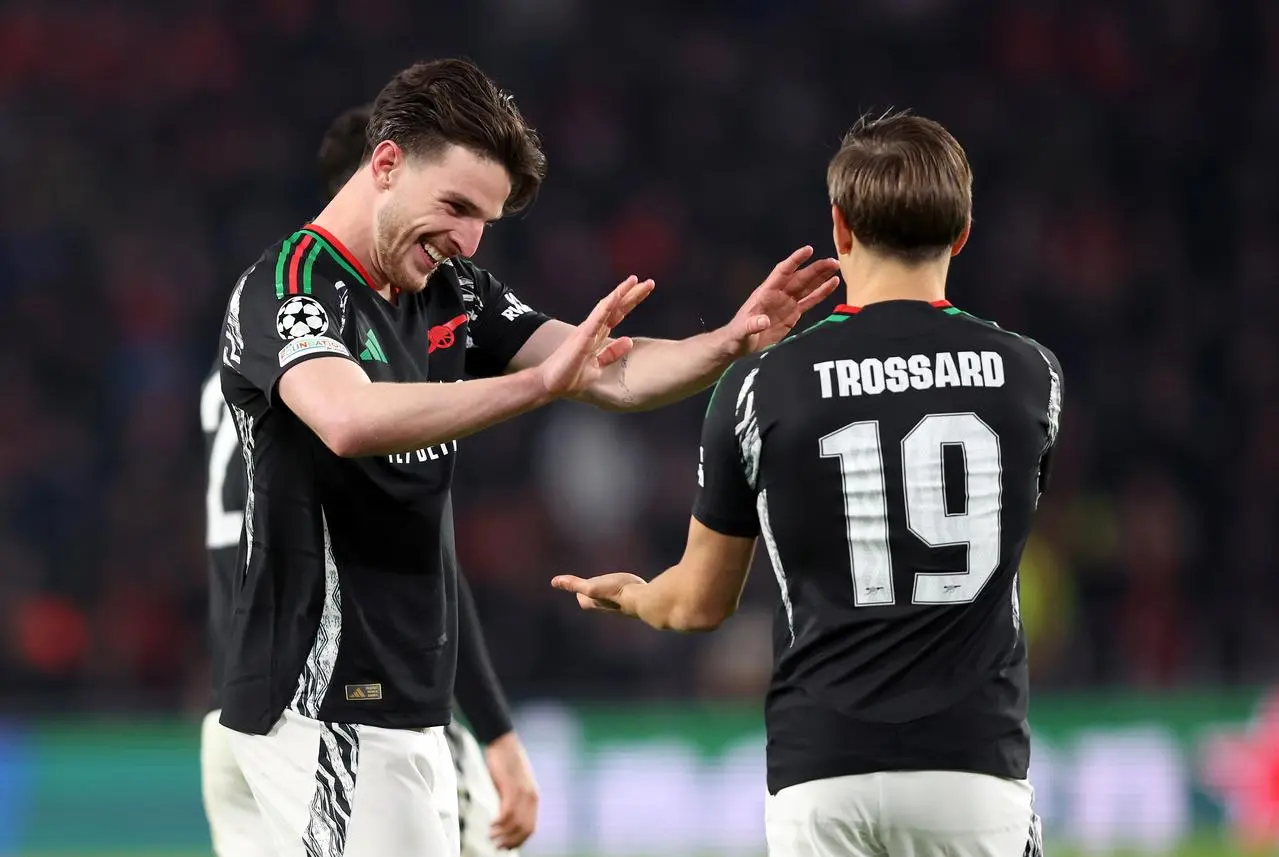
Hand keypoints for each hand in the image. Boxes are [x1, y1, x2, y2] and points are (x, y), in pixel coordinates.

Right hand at [484, 731, 538, 848]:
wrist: (503, 743)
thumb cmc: (506, 763)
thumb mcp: (513, 785)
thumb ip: (513, 800)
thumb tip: (505, 818)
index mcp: (533, 798)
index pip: (530, 827)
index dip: (519, 840)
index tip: (507, 847)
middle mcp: (531, 797)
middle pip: (524, 829)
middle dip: (511, 841)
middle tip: (497, 846)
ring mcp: (523, 793)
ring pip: (515, 824)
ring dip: (502, 834)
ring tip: (491, 838)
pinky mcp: (512, 788)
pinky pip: (507, 813)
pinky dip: (499, 824)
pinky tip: (491, 826)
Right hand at [536, 276, 654, 397]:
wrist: (551, 384)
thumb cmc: (570, 375)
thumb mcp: (598, 366)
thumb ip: (611, 353)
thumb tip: (629, 341)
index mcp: (597, 334)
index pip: (618, 313)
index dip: (632, 301)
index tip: (646, 288)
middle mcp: (593, 328)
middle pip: (616, 307)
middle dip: (633, 294)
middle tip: (650, 282)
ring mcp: (587, 331)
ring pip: (607, 307)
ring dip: (620, 293)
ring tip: (634, 280)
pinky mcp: (582, 338)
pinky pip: (596, 320)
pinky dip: (606, 307)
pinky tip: (616, 297)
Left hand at [551, 572, 647, 613]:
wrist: (643, 600)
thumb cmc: (616, 593)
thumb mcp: (591, 587)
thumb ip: (574, 584)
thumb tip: (554, 582)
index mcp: (593, 603)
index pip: (582, 598)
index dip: (580, 591)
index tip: (577, 586)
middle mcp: (606, 606)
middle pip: (595, 599)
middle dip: (593, 593)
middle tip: (590, 587)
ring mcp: (620, 604)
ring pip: (610, 597)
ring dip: (609, 592)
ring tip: (609, 587)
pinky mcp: (632, 600)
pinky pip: (624, 594)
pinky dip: (622, 590)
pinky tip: (628, 588)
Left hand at [721, 246, 840, 355]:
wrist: (738, 346)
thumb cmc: (736, 336)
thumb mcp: (741, 332)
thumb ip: (751, 325)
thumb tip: (764, 321)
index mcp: (765, 293)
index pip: (782, 272)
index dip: (795, 261)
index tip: (809, 250)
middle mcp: (778, 294)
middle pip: (800, 277)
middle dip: (816, 269)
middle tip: (834, 261)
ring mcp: (786, 303)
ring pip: (807, 286)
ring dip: (821, 277)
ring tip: (837, 267)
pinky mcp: (793, 315)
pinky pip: (810, 301)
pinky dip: (822, 293)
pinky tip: (833, 284)